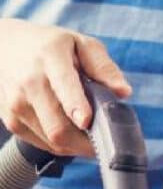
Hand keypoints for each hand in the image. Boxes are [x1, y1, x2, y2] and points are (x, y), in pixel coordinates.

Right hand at [0, 18, 130, 154]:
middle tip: (106, 140)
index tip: (87, 120)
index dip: (75, 105)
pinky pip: (42, 144)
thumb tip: (124, 92)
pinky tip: (71, 130)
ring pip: (51, 141)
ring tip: (90, 132)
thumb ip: (103, 68)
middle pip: (57, 126)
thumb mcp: (81, 44)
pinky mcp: (11, 121)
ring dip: (76, 145)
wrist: (7, 47)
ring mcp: (17, 104)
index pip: (63, 84)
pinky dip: (61, 144)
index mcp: (51, 56)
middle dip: (86, 140)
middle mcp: (30, 82)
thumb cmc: (52, 45)